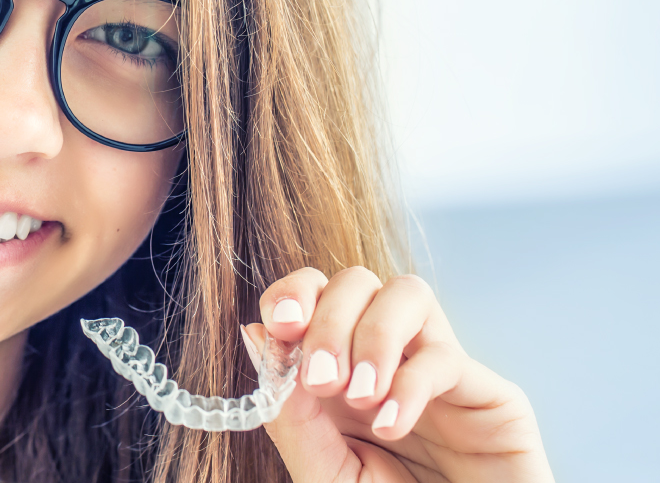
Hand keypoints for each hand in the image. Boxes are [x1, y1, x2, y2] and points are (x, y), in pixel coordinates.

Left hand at [248, 267, 552, 481]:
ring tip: (359, 397)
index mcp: (337, 372)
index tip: (281, 326)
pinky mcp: (489, 394)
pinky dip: (410, 385)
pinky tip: (390, 425)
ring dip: (373, 336)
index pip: (312, 294)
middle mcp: (386, 359)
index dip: (293, 294)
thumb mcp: (324, 472)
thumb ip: (290, 413)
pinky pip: (446, 357)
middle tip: (322, 381)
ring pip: (407, 293)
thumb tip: (256, 333)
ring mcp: (437, 370)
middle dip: (329, 320)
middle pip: (356, 282)